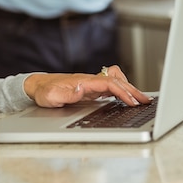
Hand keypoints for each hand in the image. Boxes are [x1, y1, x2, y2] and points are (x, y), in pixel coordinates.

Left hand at [23, 65, 150, 107]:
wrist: (37, 86)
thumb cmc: (44, 92)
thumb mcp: (52, 96)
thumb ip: (67, 94)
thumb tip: (82, 89)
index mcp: (83, 81)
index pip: (108, 83)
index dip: (122, 92)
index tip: (131, 101)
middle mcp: (89, 80)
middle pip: (116, 81)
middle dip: (132, 90)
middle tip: (145, 101)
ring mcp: (91, 83)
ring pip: (115, 81)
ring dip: (129, 88)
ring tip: (141, 99)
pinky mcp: (90, 88)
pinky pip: (110, 85)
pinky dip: (121, 89)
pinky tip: (126, 97)